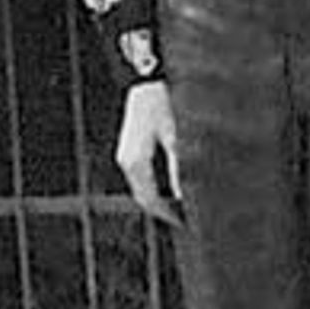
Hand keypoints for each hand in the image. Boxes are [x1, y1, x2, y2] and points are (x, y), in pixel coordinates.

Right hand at [112, 79, 182, 224]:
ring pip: (139, 188)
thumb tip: (184, 194)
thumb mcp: (177, 136)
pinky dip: (152, 187)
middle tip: (183, 221)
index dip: (167, 214)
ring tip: (179, 209)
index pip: (150, 199)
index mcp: (137, 162)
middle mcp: (127, 162)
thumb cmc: (165, 106)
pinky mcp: (128, 150)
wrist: (146, 84)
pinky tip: (168, 188)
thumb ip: (179, 167)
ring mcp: (125, 156)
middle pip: (142, 197)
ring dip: (156, 200)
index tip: (184, 225)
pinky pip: (139, 177)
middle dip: (161, 211)